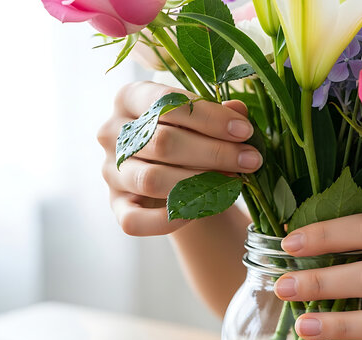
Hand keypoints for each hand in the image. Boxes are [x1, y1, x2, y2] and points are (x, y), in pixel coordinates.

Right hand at [97, 81, 260, 235]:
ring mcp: (110, 171)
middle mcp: (111, 132)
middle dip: (214, 152)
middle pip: (162, 142)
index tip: (245, 131)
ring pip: (151, 179)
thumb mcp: (205, 120)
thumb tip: (237, 111)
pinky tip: (201, 209)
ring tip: (235, 182)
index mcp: (130, 98)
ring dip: (199, 183)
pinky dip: (170, 219)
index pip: (165, 102)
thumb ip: (219, 114)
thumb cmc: (192, 137)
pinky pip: (135, 220)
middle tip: (251, 159)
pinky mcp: (116, 206)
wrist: (179, 176)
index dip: (209, 117)